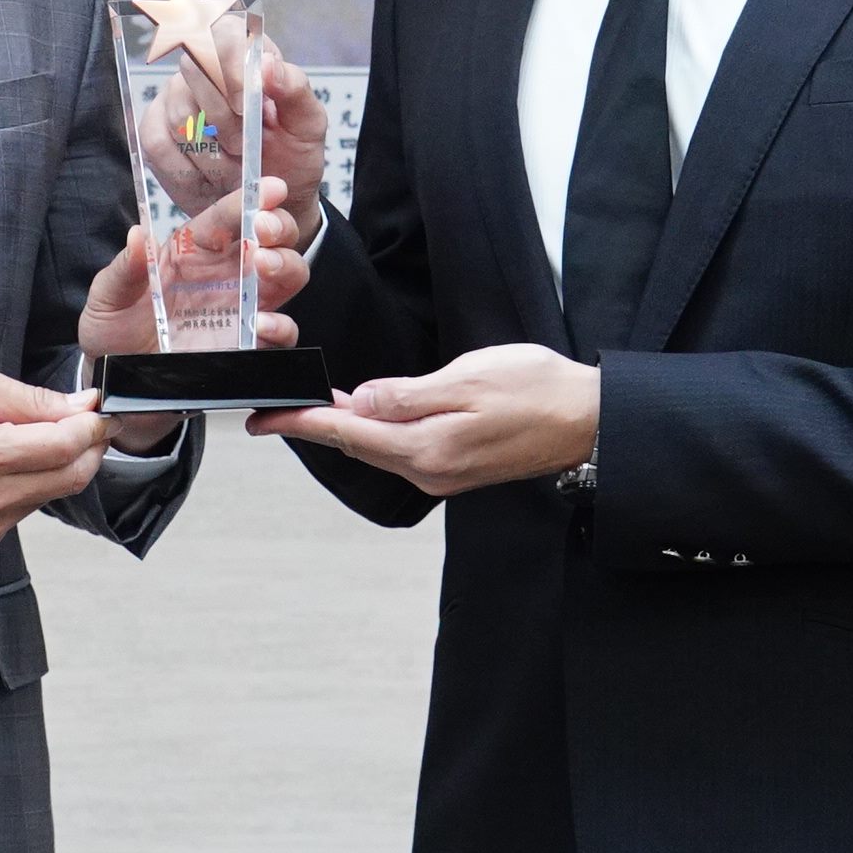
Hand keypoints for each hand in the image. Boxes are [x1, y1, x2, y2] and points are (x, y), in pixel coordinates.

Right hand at [0, 366, 110, 545]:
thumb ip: (31, 399)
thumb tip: (80, 408)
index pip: (67, 447)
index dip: (93, 426)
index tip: (99, 410)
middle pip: (72, 477)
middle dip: (89, 447)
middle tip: (85, 421)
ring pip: (53, 494)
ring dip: (61, 465)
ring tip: (38, 435)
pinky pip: (28, 507)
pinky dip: (35, 482)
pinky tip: (13, 460)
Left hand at [79, 180, 313, 452]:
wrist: (117, 380)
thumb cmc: (114, 328)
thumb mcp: (108, 295)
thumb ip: (125, 269)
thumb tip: (138, 236)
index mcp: (194, 250)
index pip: (228, 216)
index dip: (252, 198)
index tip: (271, 188)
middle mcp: (226, 273)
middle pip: (271, 238)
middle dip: (278, 226)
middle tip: (264, 229)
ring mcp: (242, 309)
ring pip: (287, 276)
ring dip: (286, 265)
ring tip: (264, 265)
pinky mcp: (248, 346)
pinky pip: (281, 333)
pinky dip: (281, 326)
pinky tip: (262, 323)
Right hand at [131, 46, 333, 249]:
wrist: (267, 199)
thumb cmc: (291, 157)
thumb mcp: (307, 125)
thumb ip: (295, 90)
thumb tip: (268, 65)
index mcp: (248, 55)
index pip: (225, 32)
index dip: (230, 65)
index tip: (245, 105)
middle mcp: (206, 67)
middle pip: (194, 69)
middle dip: (223, 120)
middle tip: (245, 148)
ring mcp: (175, 96)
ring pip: (177, 114)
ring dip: (210, 153)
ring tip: (233, 168)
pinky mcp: (154, 128)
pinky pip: (156, 143)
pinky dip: (187, 170)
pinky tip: (208, 178)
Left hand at [249, 342, 598, 498]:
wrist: (590, 422)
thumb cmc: (538, 391)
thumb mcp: (468, 378)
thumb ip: (408, 395)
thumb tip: (360, 402)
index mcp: (426, 449)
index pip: (347, 433)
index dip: (301, 424)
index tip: (263, 420)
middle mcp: (428, 471)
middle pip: (356, 444)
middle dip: (314, 425)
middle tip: (276, 407)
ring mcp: (443, 474)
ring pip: (377, 448)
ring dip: (344, 428)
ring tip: (311, 407)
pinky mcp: (456, 468)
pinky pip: (401, 450)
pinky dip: (376, 433)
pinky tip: (366, 416)